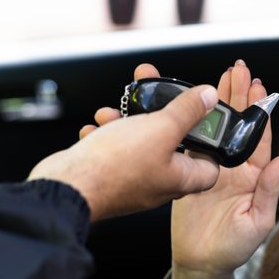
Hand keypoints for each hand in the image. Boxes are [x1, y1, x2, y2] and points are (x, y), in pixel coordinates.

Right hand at [28, 82, 220, 221]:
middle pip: (172, 143)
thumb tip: (208, 97)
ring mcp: (133, 180)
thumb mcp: (161, 128)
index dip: (211, 140)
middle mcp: (159, 182)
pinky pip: (114, 149)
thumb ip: (187, 111)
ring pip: (140, 141)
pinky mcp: (109, 175)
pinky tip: (98, 125)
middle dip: (161, 114)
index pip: (211, 163)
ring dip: (128, 120)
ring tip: (117, 109)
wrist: (67, 185)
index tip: (204, 117)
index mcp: (180, 178)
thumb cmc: (116, 166)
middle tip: (155, 94)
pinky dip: (107, 134)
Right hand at [165, 60, 278, 278]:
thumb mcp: (258, 222)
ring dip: (217, 102)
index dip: (259, 109)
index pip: (258, 135)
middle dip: (238, 95)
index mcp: (253, 176)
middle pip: (237, 123)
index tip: (259, 85)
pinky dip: (192, 122)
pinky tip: (192, 103)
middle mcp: (233, 167)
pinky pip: (192, 142)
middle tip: (238, 69)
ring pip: (216, 127)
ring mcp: (210, 168)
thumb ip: (270, 190)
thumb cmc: (232, 250)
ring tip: (219, 77)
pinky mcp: (189, 173)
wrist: (199, 265)